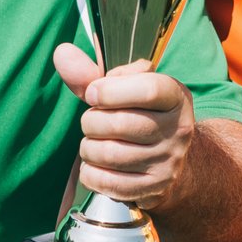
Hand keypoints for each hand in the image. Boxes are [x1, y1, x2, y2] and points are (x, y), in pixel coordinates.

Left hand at [53, 43, 194, 209]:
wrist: (167, 159)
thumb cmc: (137, 115)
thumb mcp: (124, 90)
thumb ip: (92, 73)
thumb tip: (62, 54)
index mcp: (176, 97)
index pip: (148, 89)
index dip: (110, 91)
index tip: (92, 93)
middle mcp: (178, 129)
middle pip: (121, 124)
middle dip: (92, 121)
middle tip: (91, 122)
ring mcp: (169, 162)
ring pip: (110, 154)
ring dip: (89, 148)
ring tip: (93, 143)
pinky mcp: (154, 188)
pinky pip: (107, 182)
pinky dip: (90, 173)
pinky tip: (95, 165)